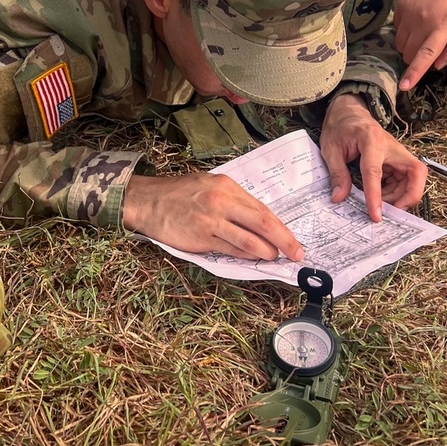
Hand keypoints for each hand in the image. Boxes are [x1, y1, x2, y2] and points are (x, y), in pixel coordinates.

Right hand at [123, 173, 304, 260]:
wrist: (148, 202)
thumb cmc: (178, 194)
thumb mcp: (209, 185)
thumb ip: (232, 201)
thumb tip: (257, 220)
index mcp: (227, 186)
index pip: (261, 208)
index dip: (281, 226)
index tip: (293, 239)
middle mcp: (222, 201)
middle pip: (263, 222)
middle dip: (284, 240)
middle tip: (298, 254)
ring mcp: (212, 220)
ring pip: (249, 239)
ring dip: (267, 252)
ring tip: (276, 258)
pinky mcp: (202, 237)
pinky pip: (231, 249)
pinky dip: (247, 256)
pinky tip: (255, 259)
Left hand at [319, 93, 426, 219]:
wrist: (348, 113)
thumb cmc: (340, 127)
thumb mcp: (331, 150)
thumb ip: (337, 174)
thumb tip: (339, 197)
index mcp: (371, 140)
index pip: (375, 172)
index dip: (376, 195)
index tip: (376, 215)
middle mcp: (391, 146)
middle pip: (415, 173)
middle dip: (409, 196)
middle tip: (390, 211)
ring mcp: (397, 153)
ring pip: (413, 179)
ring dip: (400, 196)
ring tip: (379, 204)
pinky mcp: (397, 160)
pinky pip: (405, 180)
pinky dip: (395, 192)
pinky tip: (380, 196)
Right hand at [394, 0, 446, 89]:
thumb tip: (437, 65)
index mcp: (445, 25)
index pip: (426, 54)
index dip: (414, 72)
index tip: (404, 86)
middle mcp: (423, 18)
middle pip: (409, 52)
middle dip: (417, 58)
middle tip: (431, 46)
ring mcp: (410, 10)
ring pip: (401, 43)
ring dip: (410, 46)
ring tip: (426, 32)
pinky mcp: (401, 3)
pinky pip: (396, 28)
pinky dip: (406, 31)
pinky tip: (419, 19)